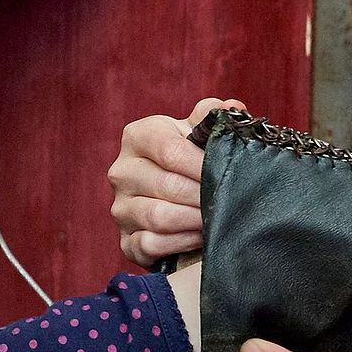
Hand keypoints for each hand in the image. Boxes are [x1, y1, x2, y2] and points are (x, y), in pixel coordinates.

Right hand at [107, 97, 242, 266]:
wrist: (177, 199)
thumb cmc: (189, 161)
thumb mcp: (198, 134)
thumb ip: (212, 118)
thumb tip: (231, 108)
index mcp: (138, 137)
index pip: (170, 150)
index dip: (202, 164)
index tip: (227, 172)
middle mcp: (122, 171)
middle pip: (168, 185)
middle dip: (203, 195)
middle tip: (228, 200)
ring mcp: (120, 208)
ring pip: (159, 216)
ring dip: (194, 219)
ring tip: (216, 218)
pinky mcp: (125, 240)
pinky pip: (152, 244)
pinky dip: (181, 242)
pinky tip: (200, 236)